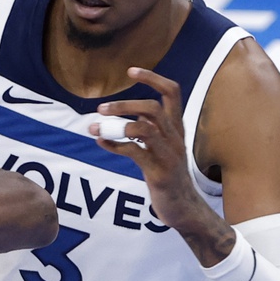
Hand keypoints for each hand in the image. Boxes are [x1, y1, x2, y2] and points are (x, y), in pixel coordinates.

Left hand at [93, 68, 235, 262]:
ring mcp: (169, 155)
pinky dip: (114, 145)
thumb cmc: (168, 178)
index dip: (152, 78)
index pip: (171, 92)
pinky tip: (101, 143)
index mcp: (177, 129)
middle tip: (101, 108)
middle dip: (124, 104)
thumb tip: (120, 122)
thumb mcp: (160, 151)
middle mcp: (175, 138)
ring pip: (144, 128)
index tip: (131, 70)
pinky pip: (134, 152)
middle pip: (152, 108)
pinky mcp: (159, 173)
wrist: (184, 210)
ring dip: (115, 124)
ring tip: (95, 128)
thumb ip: (145, 134)